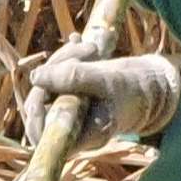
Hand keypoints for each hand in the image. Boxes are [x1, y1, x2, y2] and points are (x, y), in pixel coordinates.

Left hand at [27, 46, 180, 145]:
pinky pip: (53, 76)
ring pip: (45, 86)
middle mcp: (71, 127)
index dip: (35, 114)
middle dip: (56, 70)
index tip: (44, 86)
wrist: (146, 86)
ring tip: (91, 48)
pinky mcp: (65, 95)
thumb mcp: (107, 79)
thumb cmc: (131, 88)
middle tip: (85, 50)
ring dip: (63, 60)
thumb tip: (35, 77)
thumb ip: (74, 77)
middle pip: (40, 104)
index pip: (44, 137)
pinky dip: (65, 59)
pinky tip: (80, 44)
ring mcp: (66, 111)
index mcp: (83, 135)